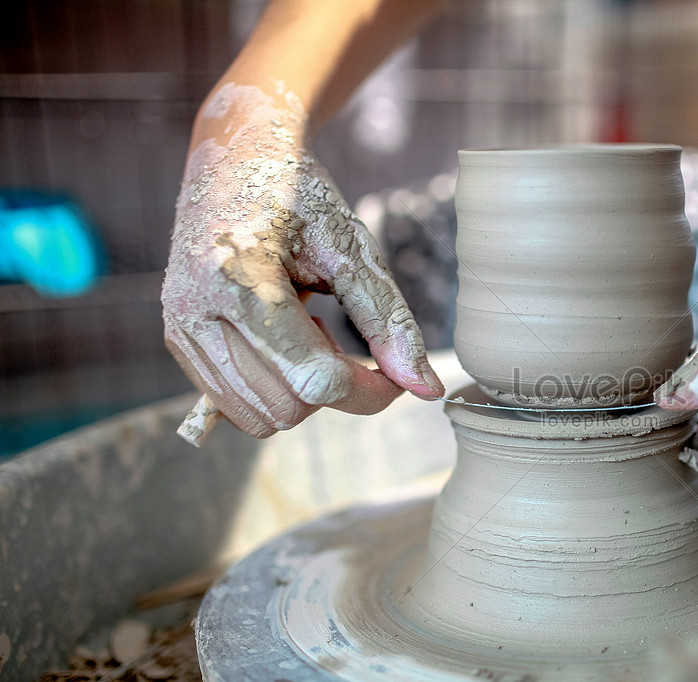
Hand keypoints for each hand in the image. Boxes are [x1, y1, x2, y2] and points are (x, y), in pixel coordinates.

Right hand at [162, 83, 441, 438]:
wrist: (238, 154)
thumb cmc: (302, 197)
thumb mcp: (352, 251)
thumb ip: (390, 323)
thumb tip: (427, 389)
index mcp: (241, 280)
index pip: (316, 379)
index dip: (369, 393)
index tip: (395, 378)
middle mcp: (196, 310)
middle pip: (287, 407)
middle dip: (330, 387)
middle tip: (336, 331)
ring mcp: (179, 327)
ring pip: (257, 417)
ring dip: (297, 389)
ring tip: (304, 330)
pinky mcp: (176, 338)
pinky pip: (234, 404)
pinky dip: (271, 386)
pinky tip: (278, 336)